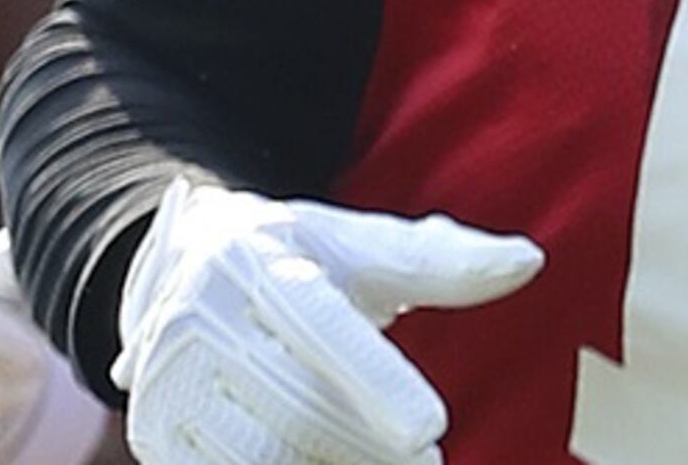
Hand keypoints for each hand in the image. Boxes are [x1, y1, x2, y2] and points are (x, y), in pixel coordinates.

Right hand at [112, 179, 542, 464]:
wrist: (172, 268)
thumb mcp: (358, 245)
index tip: (430, 427)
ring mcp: (168, 376)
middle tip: (427, 462)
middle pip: (301, 405)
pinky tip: (327, 464)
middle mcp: (200, 313)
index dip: (376, 378)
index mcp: (255, 257)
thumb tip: (530, 261)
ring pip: (265, 452)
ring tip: (388, 463)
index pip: (322, 324)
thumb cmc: (295, 258)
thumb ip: (442, 258)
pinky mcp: (157, 429)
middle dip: (372, 446)